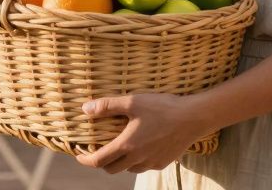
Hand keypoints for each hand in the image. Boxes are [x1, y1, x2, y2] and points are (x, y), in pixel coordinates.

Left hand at [75, 93, 215, 174]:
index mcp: (127, 146)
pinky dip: (135, 161)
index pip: (98, 161)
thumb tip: (85, 109)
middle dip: (100, 162)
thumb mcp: (132, 102)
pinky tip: (138, 147)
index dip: (85, 160)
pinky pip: (143, 166)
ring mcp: (151, 162)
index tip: (78, 155)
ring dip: (119, 163)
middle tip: (96, 151)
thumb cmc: (162, 108)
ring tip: (117, 148)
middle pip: (111, 169)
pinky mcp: (163, 162)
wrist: (193, 118)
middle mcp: (137, 159)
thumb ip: (107, 106)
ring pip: (128, 169)